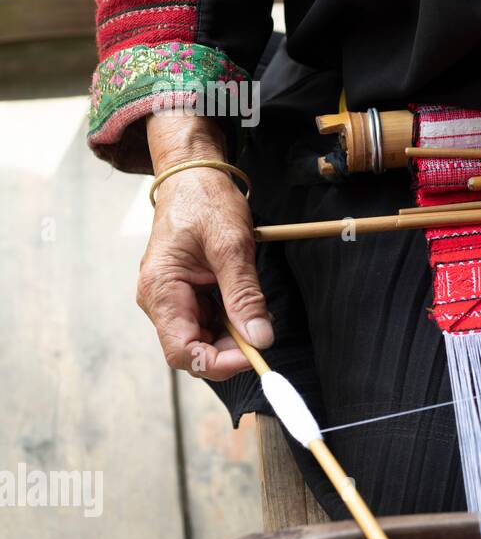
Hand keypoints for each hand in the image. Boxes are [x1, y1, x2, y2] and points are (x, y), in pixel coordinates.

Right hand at [137, 111, 271, 378]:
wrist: (193, 177)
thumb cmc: (206, 203)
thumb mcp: (232, 246)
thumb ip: (244, 295)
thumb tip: (261, 338)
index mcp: (161, 290)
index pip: (182, 351)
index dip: (219, 362)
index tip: (255, 354)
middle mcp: (159, 300)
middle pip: (193, 350)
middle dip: (230, 350)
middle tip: (263, 332)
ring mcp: (172, 299)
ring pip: (203, 338)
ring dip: (233, 335)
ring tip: (256, 311)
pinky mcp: (186, 295)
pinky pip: (208, 322)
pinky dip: (231, 320)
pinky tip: (246, 304)